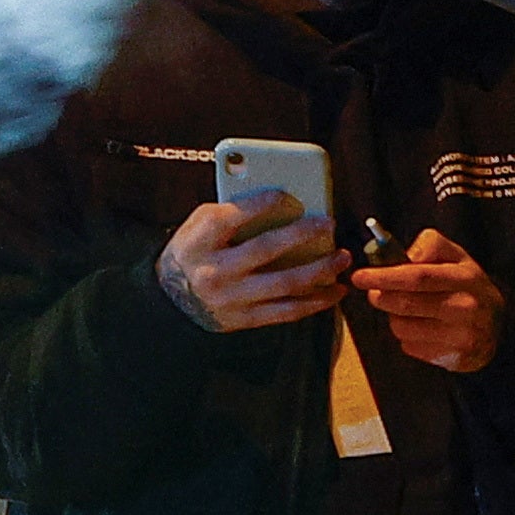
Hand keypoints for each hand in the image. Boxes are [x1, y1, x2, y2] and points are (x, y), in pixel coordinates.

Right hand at [157, 192, 343, 335]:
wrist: (172, 299)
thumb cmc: (193, 253)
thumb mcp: (198, 227)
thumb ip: (230, 215)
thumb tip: (277, 204)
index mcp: (200, 241)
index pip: (234, 217)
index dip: (264, 204)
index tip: (288, 195)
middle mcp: (216, 270)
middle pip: (267, 249)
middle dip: (303, 234)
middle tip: (328, 224)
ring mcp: (234, 297)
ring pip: (286, 283)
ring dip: (321, 270)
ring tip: (342, 258)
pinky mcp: (248, 318)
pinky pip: (289, 311)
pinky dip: (317, 301)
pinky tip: (335, 290)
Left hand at [351, 227, 501, 376]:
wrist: (501, 327)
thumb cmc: (469, 286)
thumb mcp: (457, 257)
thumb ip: (430, 245)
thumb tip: (403, 256)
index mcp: (464, 279)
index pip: (417, 277)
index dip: (384, 276)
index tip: (359, 276)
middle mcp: (465, 309)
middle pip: (405, 304)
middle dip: (381, 297)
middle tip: (375, 293)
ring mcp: (461, 337)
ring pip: (403, 328)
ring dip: (394, 318)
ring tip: (406, 312)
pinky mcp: (454, 359)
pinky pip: (410, 347)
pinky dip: (407, 337)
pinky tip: (421, 329)